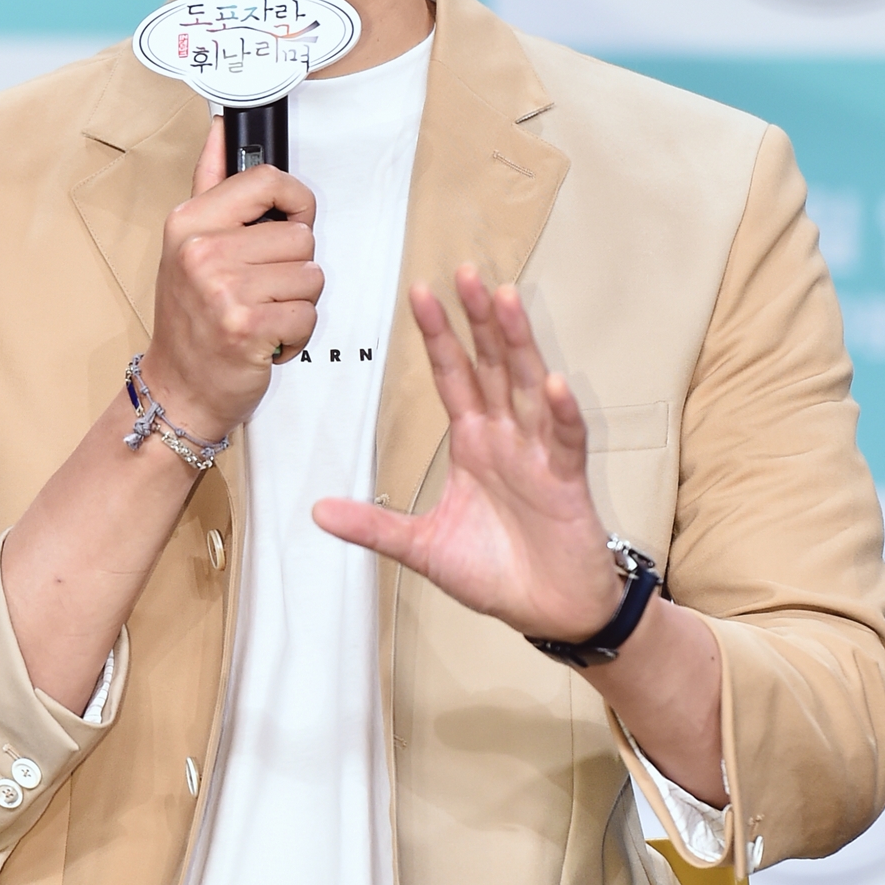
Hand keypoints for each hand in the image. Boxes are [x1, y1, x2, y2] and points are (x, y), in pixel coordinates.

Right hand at [144, 118, 322, 441]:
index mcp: (189, 222)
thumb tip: (221, 128)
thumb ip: (210, 185)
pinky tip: (267, 339)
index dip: (296, 200)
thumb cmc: (190, 320)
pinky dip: (297, 334)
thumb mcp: (187, 246)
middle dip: (292, 268)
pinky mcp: (247, 327)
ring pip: (310, 276)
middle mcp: (203, 252)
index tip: (294, 219)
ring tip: (262, 314)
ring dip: (296, 303)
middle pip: (300, 236)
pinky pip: (308, 315)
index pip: (266, 180)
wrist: (179, 389)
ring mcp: (223, 290)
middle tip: (260, 290)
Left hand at [313, 267, 622, 639]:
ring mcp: (539, 454)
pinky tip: (551, 384)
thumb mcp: (422, 548)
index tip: (420, 294)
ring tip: (506, 300)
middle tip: (463, 273)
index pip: (452, 376)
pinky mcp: (567, 481)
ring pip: (528, 386)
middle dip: (477, 321)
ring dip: (518, 344)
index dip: (438, 337)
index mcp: (473, 444)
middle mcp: (506, 438)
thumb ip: (375, 526)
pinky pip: (564, 440)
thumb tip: (317, 511)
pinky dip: (558, 413)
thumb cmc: (496, 572)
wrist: (549, 611)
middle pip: (491, 366)